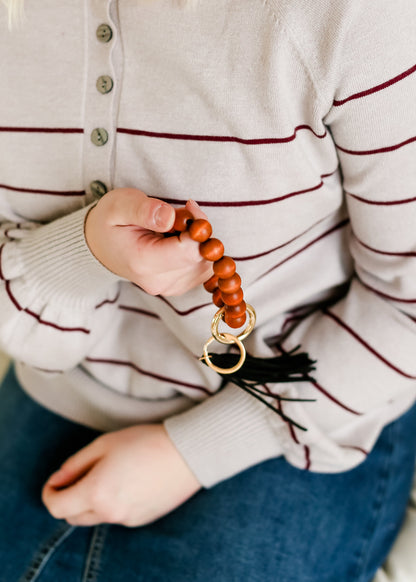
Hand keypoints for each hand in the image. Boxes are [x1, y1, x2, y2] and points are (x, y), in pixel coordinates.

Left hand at [42, 424, 200, 526]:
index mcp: (96, 493)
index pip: (56, 507)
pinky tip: (128, 482)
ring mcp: (127, 519)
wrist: (187, 453)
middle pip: (72, 516)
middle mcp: (109, 513)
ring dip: (91, 502)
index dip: (50, 492)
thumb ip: (75, 463)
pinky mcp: (142, 520)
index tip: (57, 480)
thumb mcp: (104, 444)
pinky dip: (112, 503)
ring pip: (95, 517)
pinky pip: (116, 516)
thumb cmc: (145, 442)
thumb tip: (58, 479)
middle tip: (80, 474)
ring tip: (109, 474)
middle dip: (69, 498)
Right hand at [85, 189, 212, 295]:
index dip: (198, 225)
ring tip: (174, 229)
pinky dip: (197, 251)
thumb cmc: (110, 222)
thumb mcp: (119, 205)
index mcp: (144, 263)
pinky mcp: (179, 286)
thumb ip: (144, 210)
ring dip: (199, 242)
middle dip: (199, 232)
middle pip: (202, 257)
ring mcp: (171, 288)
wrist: (100, 246)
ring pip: (206, 264)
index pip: (191, 250)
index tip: (188, 206)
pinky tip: (178, 241)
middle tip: (179, 215)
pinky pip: (203, 269)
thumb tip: (169, 217)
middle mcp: (160, 281)